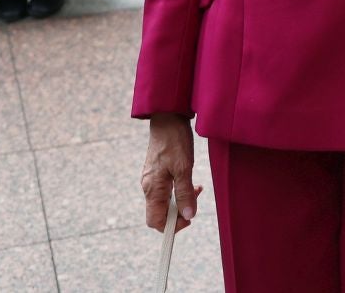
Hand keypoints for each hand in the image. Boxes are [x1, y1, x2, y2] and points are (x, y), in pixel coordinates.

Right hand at [141, 114, 202, 232]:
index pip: (155, 221)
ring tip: (196, 188)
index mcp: (152, 189)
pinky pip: (165, 190)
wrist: (167, 118)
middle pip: (160, 213)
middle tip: (195, 199)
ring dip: (180, 200)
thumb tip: (188, 215)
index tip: (189, 219)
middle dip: (179, 212)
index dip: (172, 226)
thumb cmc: (174, 141)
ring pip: (164, 202)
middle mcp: (148, 187)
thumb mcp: (184, 168)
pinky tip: (190, 182)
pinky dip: (178, 191)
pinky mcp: (156, 172)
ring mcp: (151, 180)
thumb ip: (185, 193)